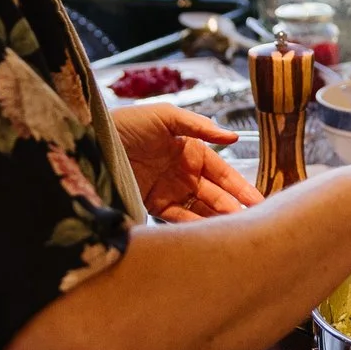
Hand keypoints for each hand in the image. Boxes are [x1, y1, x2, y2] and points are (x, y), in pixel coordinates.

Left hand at [111, 103, 262, 222]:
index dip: (241, 187)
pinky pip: (177, 218)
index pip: (223, 173)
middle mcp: (184, 173)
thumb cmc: (128, 122)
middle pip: (215, 195)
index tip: (258, 201)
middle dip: (233, 209)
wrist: (92, 140)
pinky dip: (192, 226)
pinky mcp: (152, 205)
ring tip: (233, 233)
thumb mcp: (166, 116)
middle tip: (251, 224)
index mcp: (192, 151)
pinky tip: (205, 233)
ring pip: (200, 209)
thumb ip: (200, 126)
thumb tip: (232, 135)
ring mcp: (170, 190)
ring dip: (216, 220)